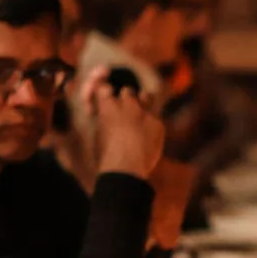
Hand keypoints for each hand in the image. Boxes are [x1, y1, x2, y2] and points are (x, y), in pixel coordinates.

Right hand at [79, 67, 163, 182]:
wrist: (126, 169)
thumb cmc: (106, 156)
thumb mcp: (98, 135)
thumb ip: (104, 121)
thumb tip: (106, 118)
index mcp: (107, 106)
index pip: (104, 88)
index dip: (106, 93)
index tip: (107, 99)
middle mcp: (127, 105)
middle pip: (128, 91)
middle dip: (126, 99)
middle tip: (125, 111)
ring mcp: (144, 112)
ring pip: (146, 97)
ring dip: (142, 102)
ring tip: (140, 115)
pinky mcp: (158, 124)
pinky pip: (156, 118)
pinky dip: (152, 124)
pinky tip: (149, 137)